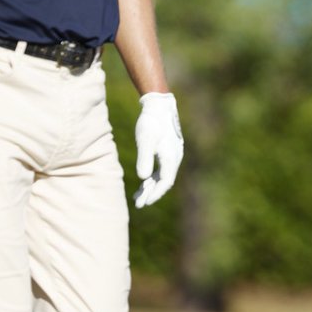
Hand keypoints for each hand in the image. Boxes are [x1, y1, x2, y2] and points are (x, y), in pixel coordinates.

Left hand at [133, 92, 183, 207]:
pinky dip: (151, 178)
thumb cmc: (151, 122)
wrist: (158, 106)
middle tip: (138, 205)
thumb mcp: (145, 140)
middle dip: (151, 194)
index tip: (145, 203)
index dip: (156, 194)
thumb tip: (143, 178)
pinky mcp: (166, 151)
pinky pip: (160, 169)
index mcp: (171, 157)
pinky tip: (143, 183)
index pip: (165, 182)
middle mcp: (174, 158)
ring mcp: (171, 155)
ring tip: (137, 198)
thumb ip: (145, 158)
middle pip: (164, 181)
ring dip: (150, 187)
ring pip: (161, 176)